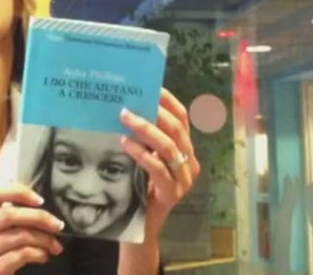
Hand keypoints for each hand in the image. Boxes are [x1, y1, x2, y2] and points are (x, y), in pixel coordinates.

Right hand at [0, 184, 64, 274]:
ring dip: (44, 239)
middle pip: (10, 213)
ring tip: (54, 246)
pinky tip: (43, 257)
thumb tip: (34, 206)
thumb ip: (2, 224)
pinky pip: (22, 254)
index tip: (39, 200)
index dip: (18, 192)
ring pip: (21, 235)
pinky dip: (39, 254)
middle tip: (57, 225)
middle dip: (40, 217)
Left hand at [119, 88, 200, 237]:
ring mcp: (183, 179)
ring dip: (145, 130)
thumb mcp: (143, 158)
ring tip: (124, 119)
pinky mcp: (172, 194)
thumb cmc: (139, 187)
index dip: (168, 101)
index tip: (150, 87)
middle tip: (127, 106)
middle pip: (176, 130)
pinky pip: (159, 170)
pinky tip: (125, 144)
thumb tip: (123, 108)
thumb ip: (141, 138)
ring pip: (169, 148)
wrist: (141, 225)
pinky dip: (142, 154)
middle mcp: (189, 162)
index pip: (182, 118)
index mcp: (184, 149)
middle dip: (153, 113)